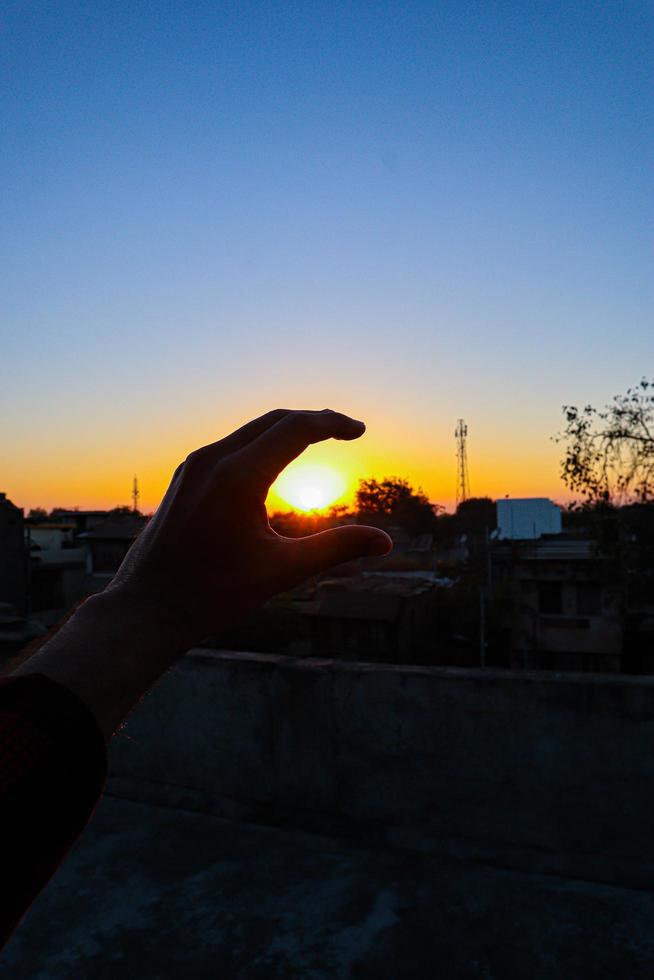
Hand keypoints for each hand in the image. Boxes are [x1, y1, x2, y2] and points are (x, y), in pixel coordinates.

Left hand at [108, 409, 391, 642]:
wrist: (146, 609)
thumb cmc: (212, 594)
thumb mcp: (281, 571)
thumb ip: (335, 550)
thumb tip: (385, 542)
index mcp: (236, 477)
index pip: (294, 428)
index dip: (332, 423)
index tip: (360, 430)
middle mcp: (211, 460)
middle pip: (273, 420)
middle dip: (313, 420)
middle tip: (346, 430)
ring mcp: (193, 466)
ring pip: (250, 430)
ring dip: (286, 430)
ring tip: (317, 440)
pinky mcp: (184, 477)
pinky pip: (230, 445)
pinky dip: (261, 443)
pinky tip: (274, 462)